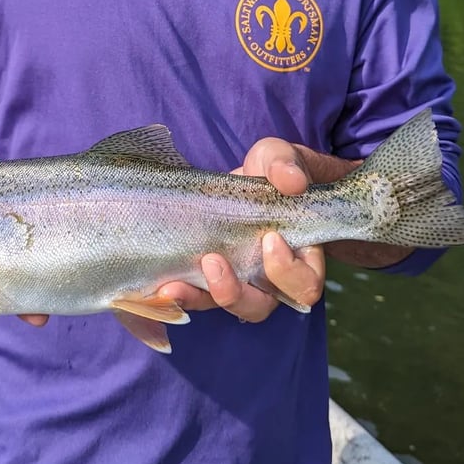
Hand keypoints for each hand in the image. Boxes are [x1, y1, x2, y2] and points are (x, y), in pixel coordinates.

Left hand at [158, 138, 332, 322]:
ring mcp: (238, 277)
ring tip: (172, 287)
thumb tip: (292, 181)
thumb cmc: (274, 169)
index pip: (304, 282)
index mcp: (299, 254)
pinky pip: (197, 294)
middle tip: (212, 261)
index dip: (288, 270)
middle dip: (235, 293)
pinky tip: (159, 286)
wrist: (251, 172)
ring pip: (224, 305)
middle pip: (260, 306)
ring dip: (198, 299)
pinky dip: (179, 294)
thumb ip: (286, 165)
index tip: (269, 238)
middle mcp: (269, 276)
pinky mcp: (209, 273)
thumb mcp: (280, 157)